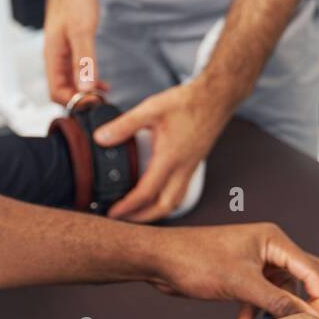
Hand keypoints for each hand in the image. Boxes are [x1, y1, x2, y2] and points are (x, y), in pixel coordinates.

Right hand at [43, 0, 102, 104]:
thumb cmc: (72, 2)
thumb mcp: (81, 32)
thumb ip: (84, 61)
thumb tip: (85, 88)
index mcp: (53, 58)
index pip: (56, 93)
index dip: (74, 102)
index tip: (93, 102)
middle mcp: (55, 61)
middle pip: (62, 92)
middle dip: (80, 100)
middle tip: (101, 101)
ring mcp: (62, 57)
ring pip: (70, 84)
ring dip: (85, 92)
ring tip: (103, 95)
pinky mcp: (70, 51)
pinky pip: (76, 73)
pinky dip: (88, 81)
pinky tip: (101, 83)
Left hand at [93, 75, 235, 222]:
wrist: (217, 97)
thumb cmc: (187, 102)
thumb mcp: (151, 109)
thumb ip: (124, 125)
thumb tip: (101, 138)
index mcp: (170, 158)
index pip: (146, 193)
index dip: (127, 207)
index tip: (112, 214)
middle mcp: (183, 168)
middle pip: (164, 207)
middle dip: (143, 219)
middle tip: (122, 221)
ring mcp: (191, 167)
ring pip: (174, 201)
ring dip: (155, 212)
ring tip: (136, 213)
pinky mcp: (194, 163)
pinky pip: (180, 191)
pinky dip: (165, 200)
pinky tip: (154, 194)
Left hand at [147, 222, 318, 318]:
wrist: (157, 260)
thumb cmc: (194, 260)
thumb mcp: (240, 284)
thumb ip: (277, 301)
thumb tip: (309, 318)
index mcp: (274, 241)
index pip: (314, 270)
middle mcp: (269, 249)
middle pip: (303, 280)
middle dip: (304, 307)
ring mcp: (254, 263)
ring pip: (280, 293)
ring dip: (276, 314)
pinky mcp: (240, 277)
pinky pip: (260, 298)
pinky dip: (255, 314)